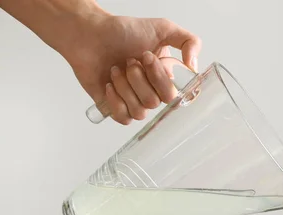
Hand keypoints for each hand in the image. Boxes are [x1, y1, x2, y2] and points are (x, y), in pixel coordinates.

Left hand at [63, 15, 200, 124]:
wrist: (89, 34)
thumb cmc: (122, 31)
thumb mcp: (163, 28)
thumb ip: (189, 42)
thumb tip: (193, 67)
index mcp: (166, 77)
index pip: (175, 94)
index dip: (160, 78)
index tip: (148, 57)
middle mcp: (152, 91)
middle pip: (156, 102)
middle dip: (139, 78)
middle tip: (130, 60)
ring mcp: (134, 101)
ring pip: (140, 111)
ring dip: (124, 86)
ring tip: (115, 68)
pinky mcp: (116, 108)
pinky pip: (124, 118)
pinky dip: (115, 100)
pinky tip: (109, 84)